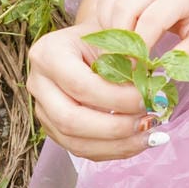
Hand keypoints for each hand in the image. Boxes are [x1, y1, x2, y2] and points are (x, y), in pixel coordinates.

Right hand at [27, 20, 160, 160]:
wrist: (88, 44)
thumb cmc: (103, 38)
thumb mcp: (114, 38)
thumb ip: (127, 60)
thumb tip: (150, 89)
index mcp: (48, 54)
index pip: (81, 85)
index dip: (117, 98)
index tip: (147, 98)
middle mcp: (38, 83)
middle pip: (71, 120)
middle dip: (115, 127)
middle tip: (149, 121)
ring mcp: (42, 109)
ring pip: (74, 141)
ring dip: (117, 144)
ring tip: (149, 135)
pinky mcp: (53, 129)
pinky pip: (81, 149)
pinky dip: (113, 150)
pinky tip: (138, 141)